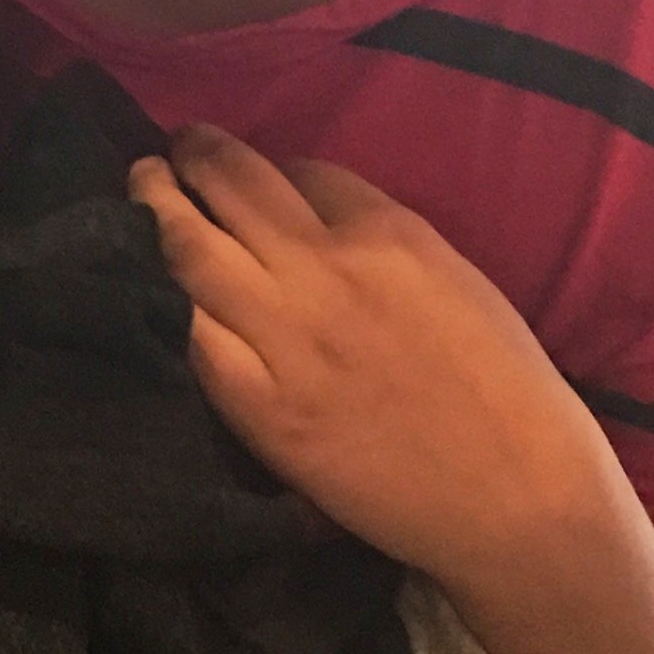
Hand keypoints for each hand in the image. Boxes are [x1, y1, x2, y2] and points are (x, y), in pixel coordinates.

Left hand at [127, 126, 653, 653]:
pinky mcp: (258, 404)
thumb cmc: (509, 397)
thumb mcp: (459, 284)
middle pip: (230, 184)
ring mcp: (284, 336)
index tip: (253, 183)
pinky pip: (188, 335)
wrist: (517, 499)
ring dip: (152, 207)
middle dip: (191, 158)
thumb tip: (328, 227)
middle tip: (167, 154)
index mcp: (389, 233)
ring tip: (136, 192)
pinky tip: (140, 289)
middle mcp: (326, 268)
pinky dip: (160, 302)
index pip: (302, 172)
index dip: (271, 173)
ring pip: (187, 245)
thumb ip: (391, 248)